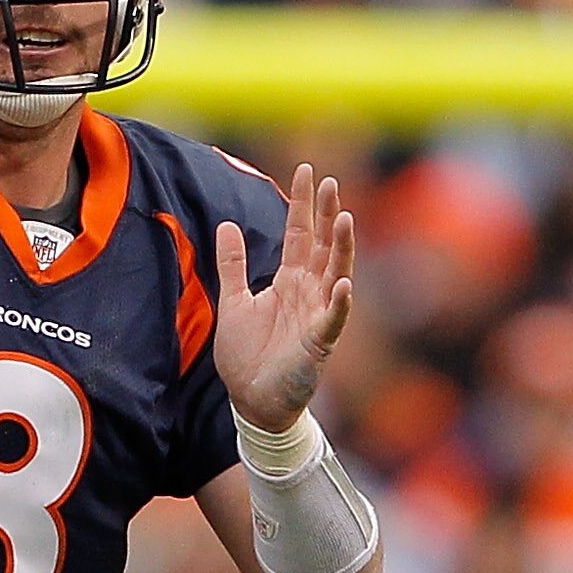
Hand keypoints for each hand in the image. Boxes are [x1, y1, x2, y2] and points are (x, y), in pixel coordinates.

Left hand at [212, 163, 353, 430]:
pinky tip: (342, 283)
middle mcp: (308, 293)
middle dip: (326, 214)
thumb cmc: (247, 356)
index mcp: (289, 281)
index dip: (303, 204)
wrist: (251, 401)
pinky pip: (332, 320)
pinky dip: (338, 303)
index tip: (308, 171)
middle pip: (321, 245)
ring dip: (341, 248)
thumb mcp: (233, 301)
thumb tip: (227, 224)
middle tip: (330, 182)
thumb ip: (233, 264)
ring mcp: (317, 316)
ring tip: (344, 219)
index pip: (300, 234)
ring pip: (334, 274)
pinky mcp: (318, 344)